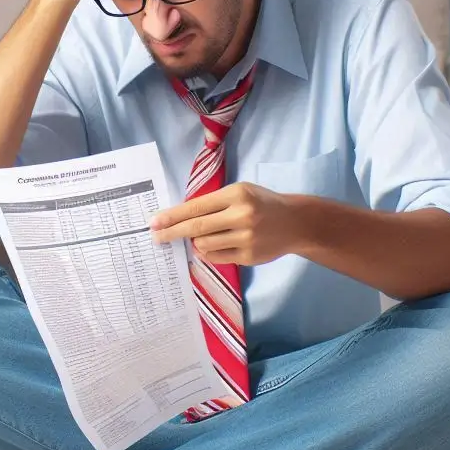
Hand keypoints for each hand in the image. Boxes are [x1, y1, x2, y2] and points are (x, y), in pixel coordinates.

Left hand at [148, 183, 303, 266]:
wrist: (296, 223)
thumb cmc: (261, 203)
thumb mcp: (240, 192)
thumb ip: (213, 204)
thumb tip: (179, 219)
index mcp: (237, 195)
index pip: (196, 207)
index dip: (172, 216)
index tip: (154, 222)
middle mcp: (242, 216)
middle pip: (196, 227)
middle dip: (172, 232)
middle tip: (155, 236)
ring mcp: (246, 238)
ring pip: (204, 244)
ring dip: (194, 242)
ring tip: (198, 236)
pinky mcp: (249, 257)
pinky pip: (216, 257)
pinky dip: (208, 251)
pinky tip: (212, 245)